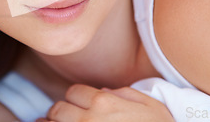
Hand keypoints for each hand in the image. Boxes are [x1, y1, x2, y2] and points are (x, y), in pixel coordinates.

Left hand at [37, 84, 174, 121]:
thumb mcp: (151, 106)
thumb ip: (125, 93)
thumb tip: (103, 90)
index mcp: (104, 103)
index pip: (73, 92)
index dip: (77, 97)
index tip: (82, 104)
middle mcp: (87, 120)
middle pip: (58, 109)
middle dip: (62, 111)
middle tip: (69, 117)